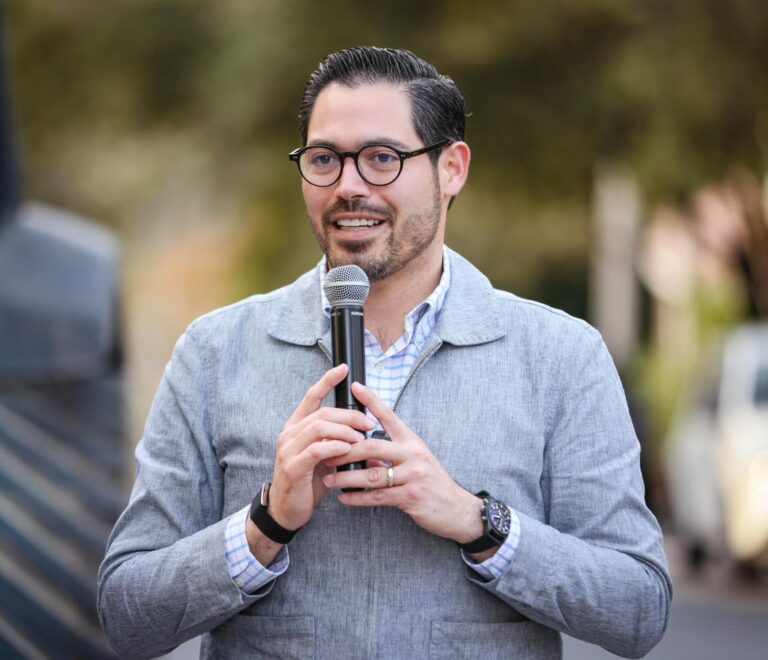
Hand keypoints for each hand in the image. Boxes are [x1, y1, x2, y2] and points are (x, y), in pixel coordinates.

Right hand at [267, 365, 373, 530]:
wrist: (288, 511)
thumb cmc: (309, 482)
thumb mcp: (327, 458)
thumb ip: (341, 443)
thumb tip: (370, 437)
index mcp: (296, 427)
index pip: (311, 397)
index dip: (326, 381)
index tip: (343, 369)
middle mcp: (289, 434)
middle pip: (322, 413)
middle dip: (350, 415)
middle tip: (369, 423)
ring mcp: (288, 450)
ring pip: (319, 427)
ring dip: (345, 430)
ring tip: (361, 438)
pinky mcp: (293, 467)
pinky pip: (316, 450)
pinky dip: (335, 447)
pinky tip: (348, 450)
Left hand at [322, 382, 483, 544]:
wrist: (456, 508)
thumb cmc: (432, 482)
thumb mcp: (414, 461)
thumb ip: (389, 455)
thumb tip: (363, 452)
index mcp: (412, 441)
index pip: (390, 416)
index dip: (372, 401)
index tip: (356, 386)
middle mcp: (413, 454)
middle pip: (373, 447)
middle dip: (346, 450)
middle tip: (325, 452)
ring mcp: (413, 475)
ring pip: (372, 474)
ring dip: (346, 477)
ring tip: (328, 479)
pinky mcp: (411, 497)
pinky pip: (378, 497)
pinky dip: (358, 498)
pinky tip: (344, 498)